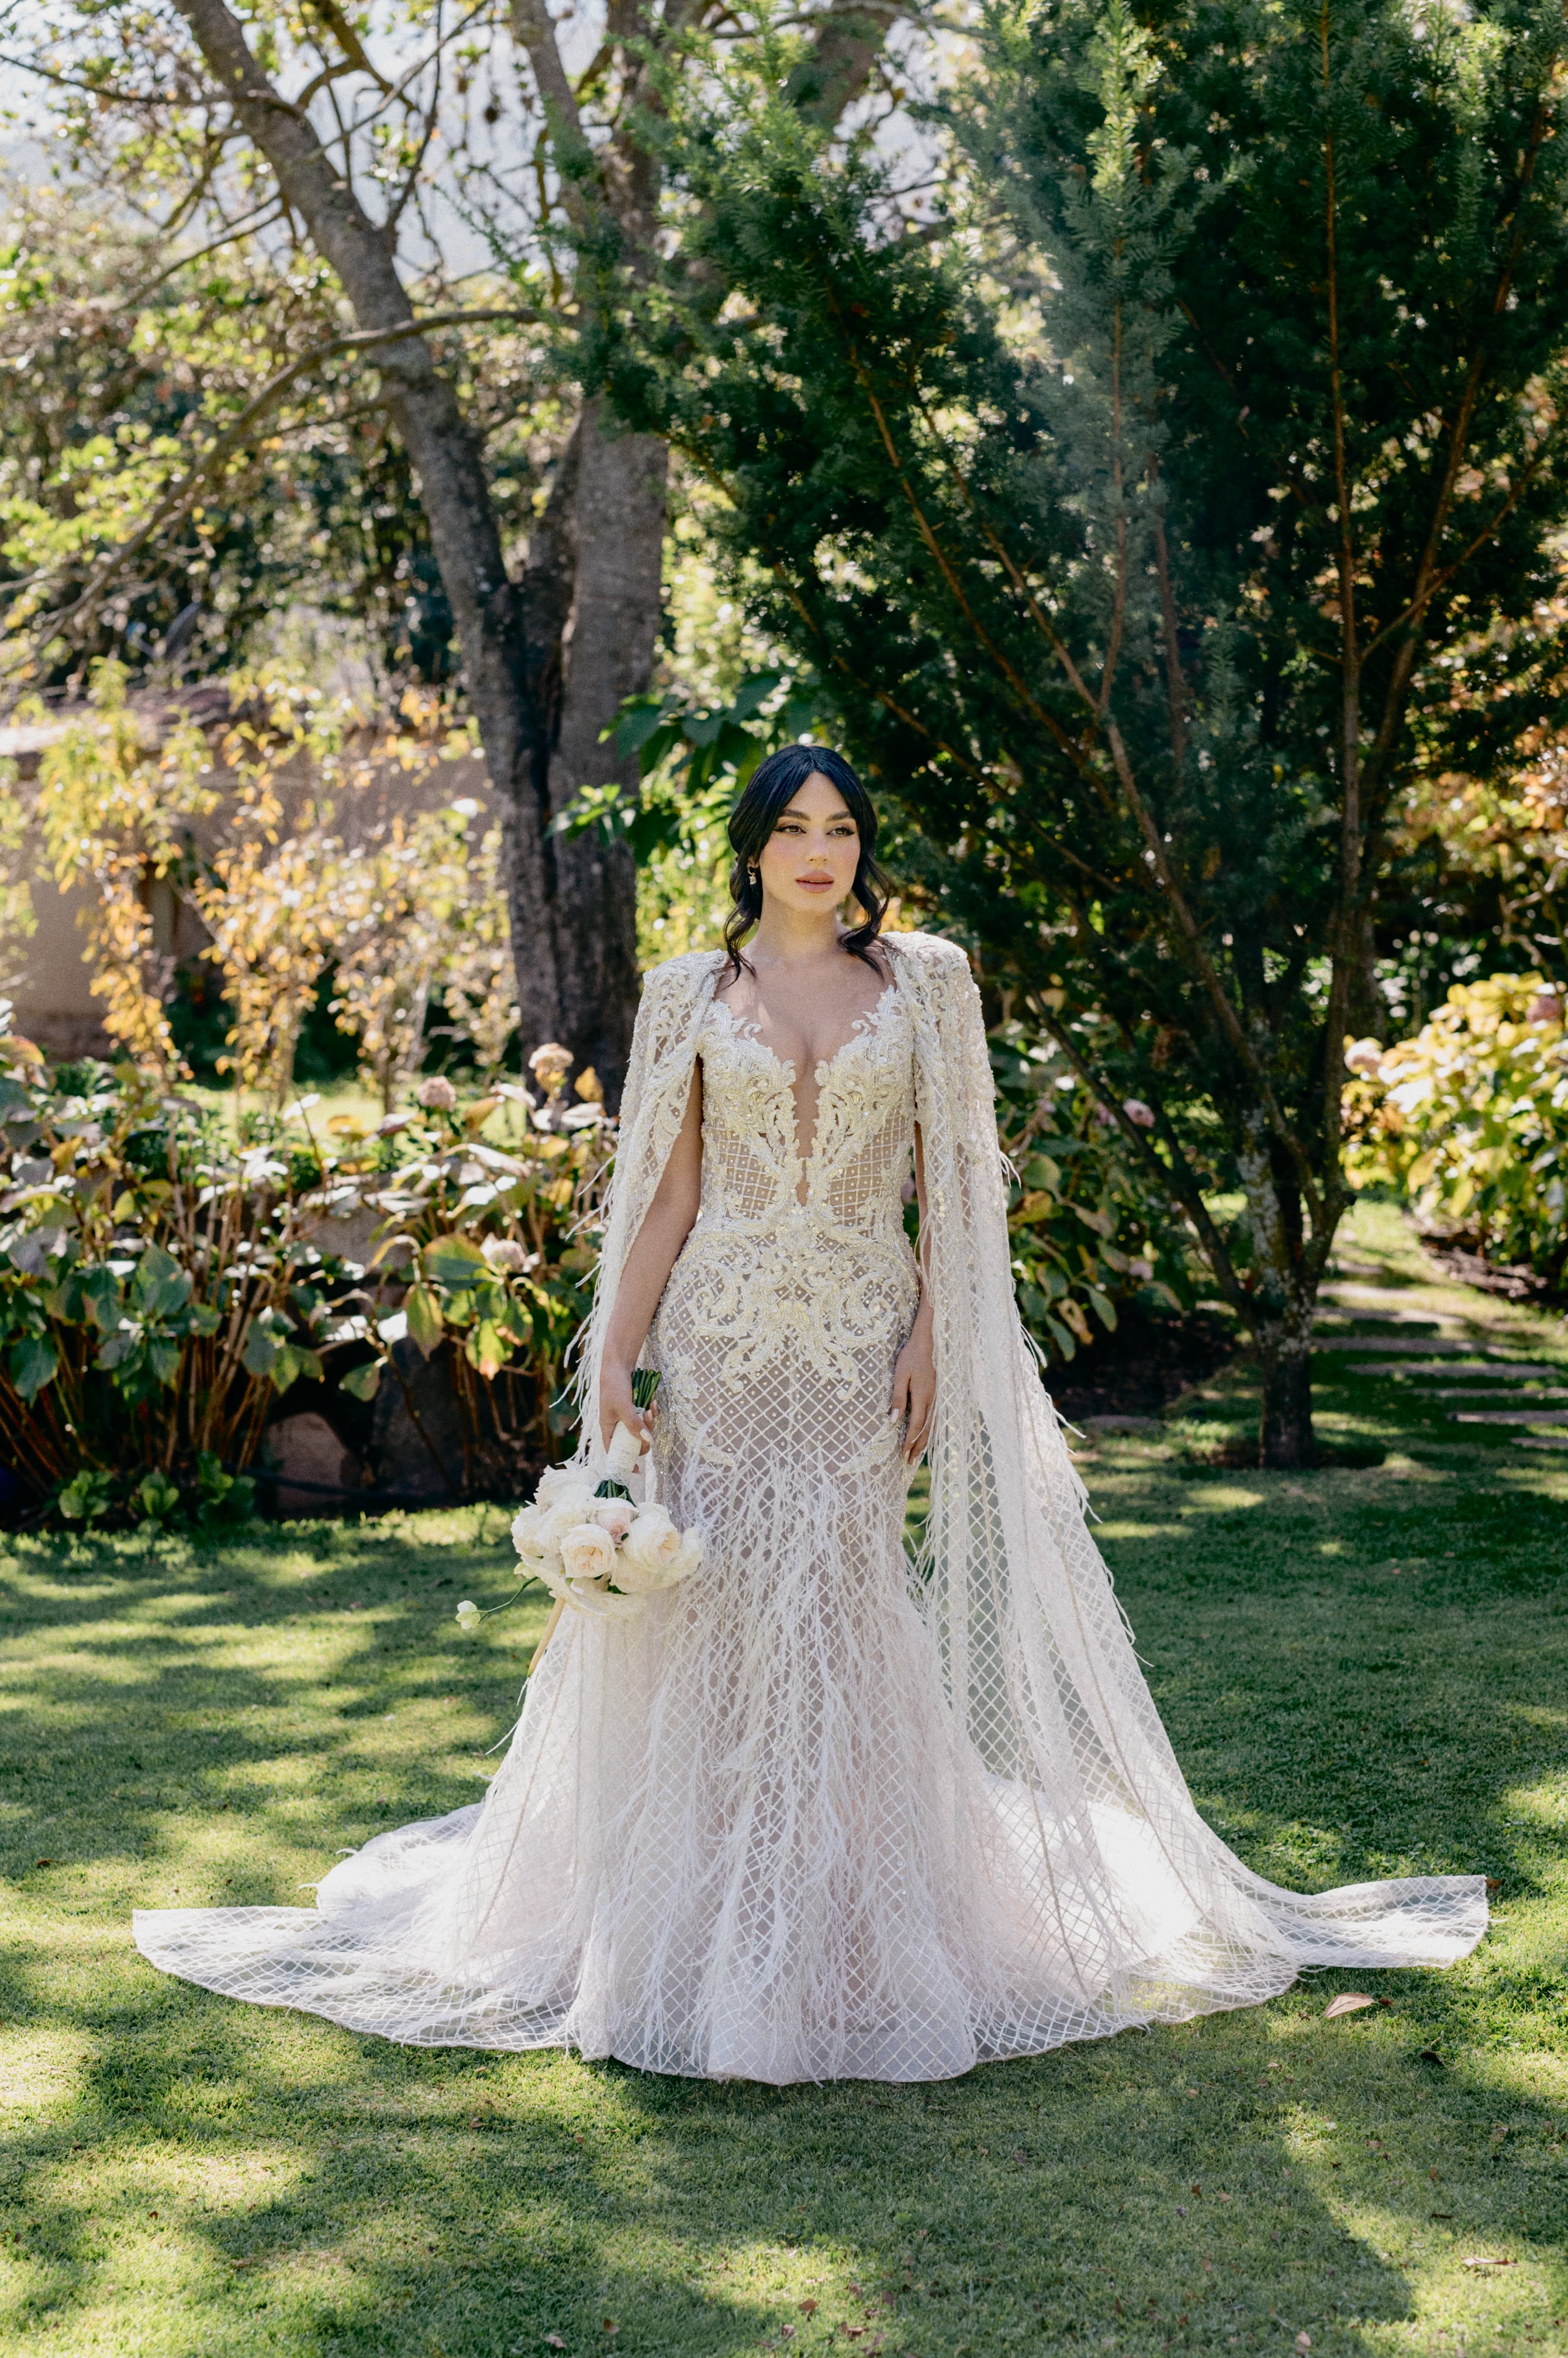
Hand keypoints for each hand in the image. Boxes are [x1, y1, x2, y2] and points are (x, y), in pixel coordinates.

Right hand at [599, 1361, 654, 1457]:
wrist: (619, 1364)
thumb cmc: (614, 1385)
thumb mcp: (623, 1406)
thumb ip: (633, 1423)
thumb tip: (646, 1440)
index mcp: (608, 1427)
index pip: (613, 1451)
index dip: (623, 1460)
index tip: (636, 1469)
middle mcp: (617, 1425)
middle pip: (633, 1441)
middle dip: (644, 1435)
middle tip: (648, 1426)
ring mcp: (627, 1417)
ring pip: (642, 1429)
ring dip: (650, 1421)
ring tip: (650, 1408)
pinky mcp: (636, 1409)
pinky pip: (646, 1417)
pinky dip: (652, 1412)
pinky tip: (653, 1402)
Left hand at [891, 1315, 935, 1465]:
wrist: (926, 1342)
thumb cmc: (910, 1357)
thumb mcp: (899, 1375)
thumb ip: (898, 1398)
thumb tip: (894, 1420)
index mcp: (922, 1396)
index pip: (916, 1425)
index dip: (909, 1441)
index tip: (903, 1454)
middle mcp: (932, 1399)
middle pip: (926, 1429)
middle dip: (917, 1446)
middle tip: (908, 1461)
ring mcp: (936, 1397)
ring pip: (932, 1425)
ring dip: (924, 1440)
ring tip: (916, 1454)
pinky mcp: (936, 1393)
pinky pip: (934, 1417)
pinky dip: (929, 1430)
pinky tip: (925, 1434)